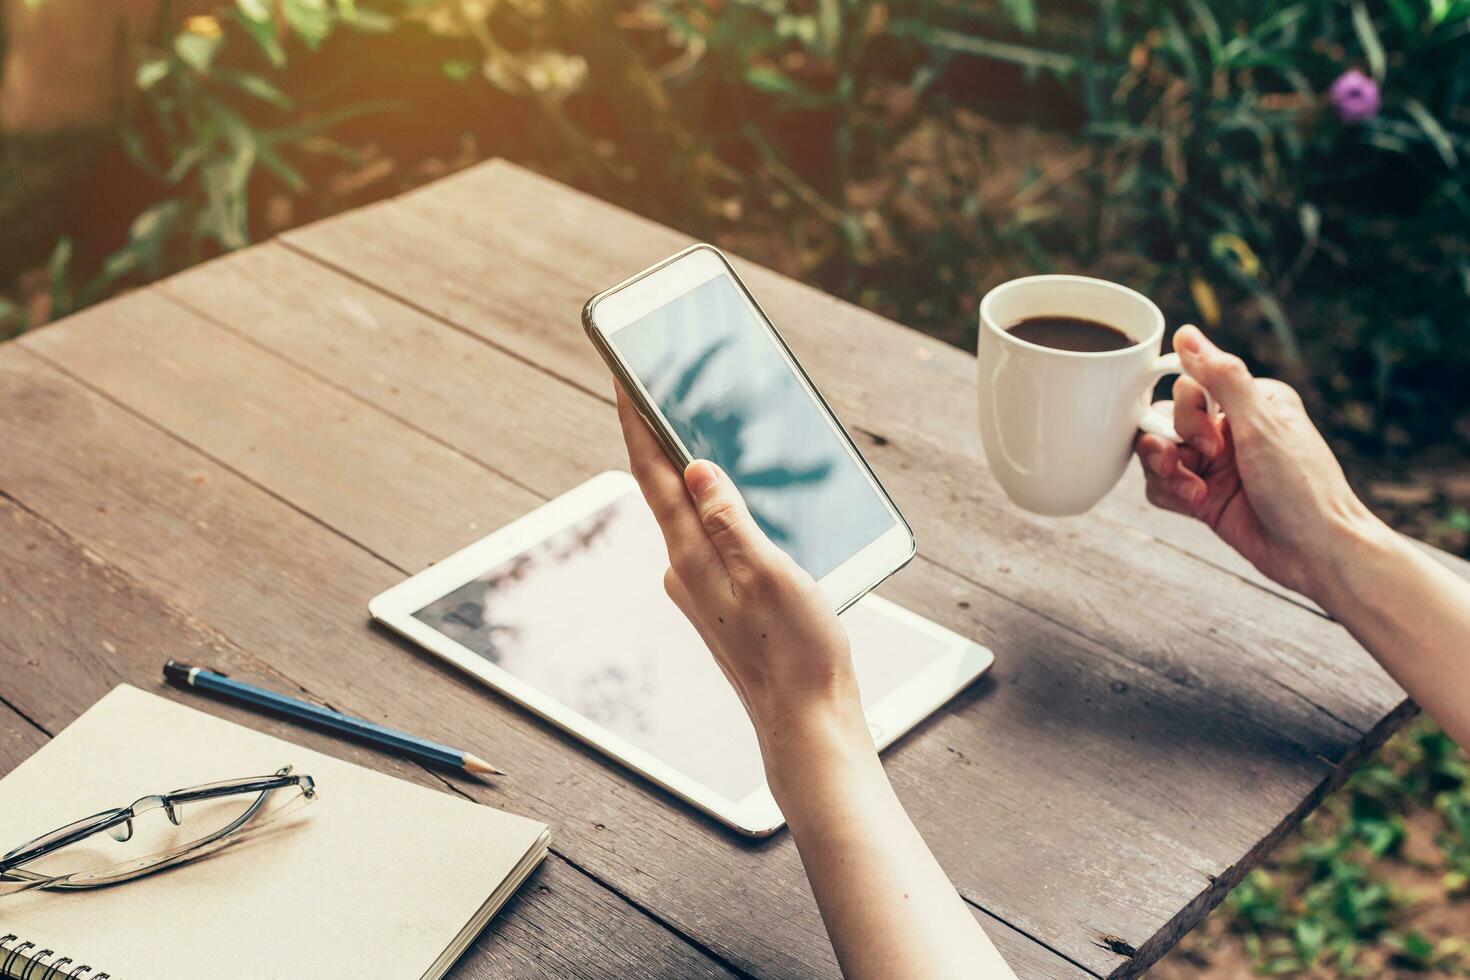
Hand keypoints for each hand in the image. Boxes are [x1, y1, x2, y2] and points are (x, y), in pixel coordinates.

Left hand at [614, 387, 869, 780]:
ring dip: (691, 467)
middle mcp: (685, 569)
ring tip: (698, 422)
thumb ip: (731, 519)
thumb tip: (694, 467)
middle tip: (660, 382)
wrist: (806, 721)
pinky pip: (712, 535)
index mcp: (691, 557)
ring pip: (689, 511)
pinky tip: (741, 494)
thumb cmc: (796, 652)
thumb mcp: (770, 574)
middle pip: (663, 486)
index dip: (636, 419)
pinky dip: (718, 503)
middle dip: (660, 433)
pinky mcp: (723, 599)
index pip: (652, 473)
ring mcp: (701, 586)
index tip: (622, 373)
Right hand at [1134, 325, 1384, 602]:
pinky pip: (1161, 486)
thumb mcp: (1261, 424)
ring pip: (1158, 453)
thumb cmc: (1302, 487)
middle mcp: (1230, 429)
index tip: (1211, 437)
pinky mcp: (1203, 498)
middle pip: (1166, 419)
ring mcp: (1215, 465)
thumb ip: (1222, 377)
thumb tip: (1187, 333)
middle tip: (1202, 463)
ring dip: (1166, 472)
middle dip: (1171, 444)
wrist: (1316, 553)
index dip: (1187, 412)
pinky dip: (1170, 494)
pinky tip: (1195, 504)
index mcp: (1251, 401)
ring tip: (1191, 490)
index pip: (1189, 386)